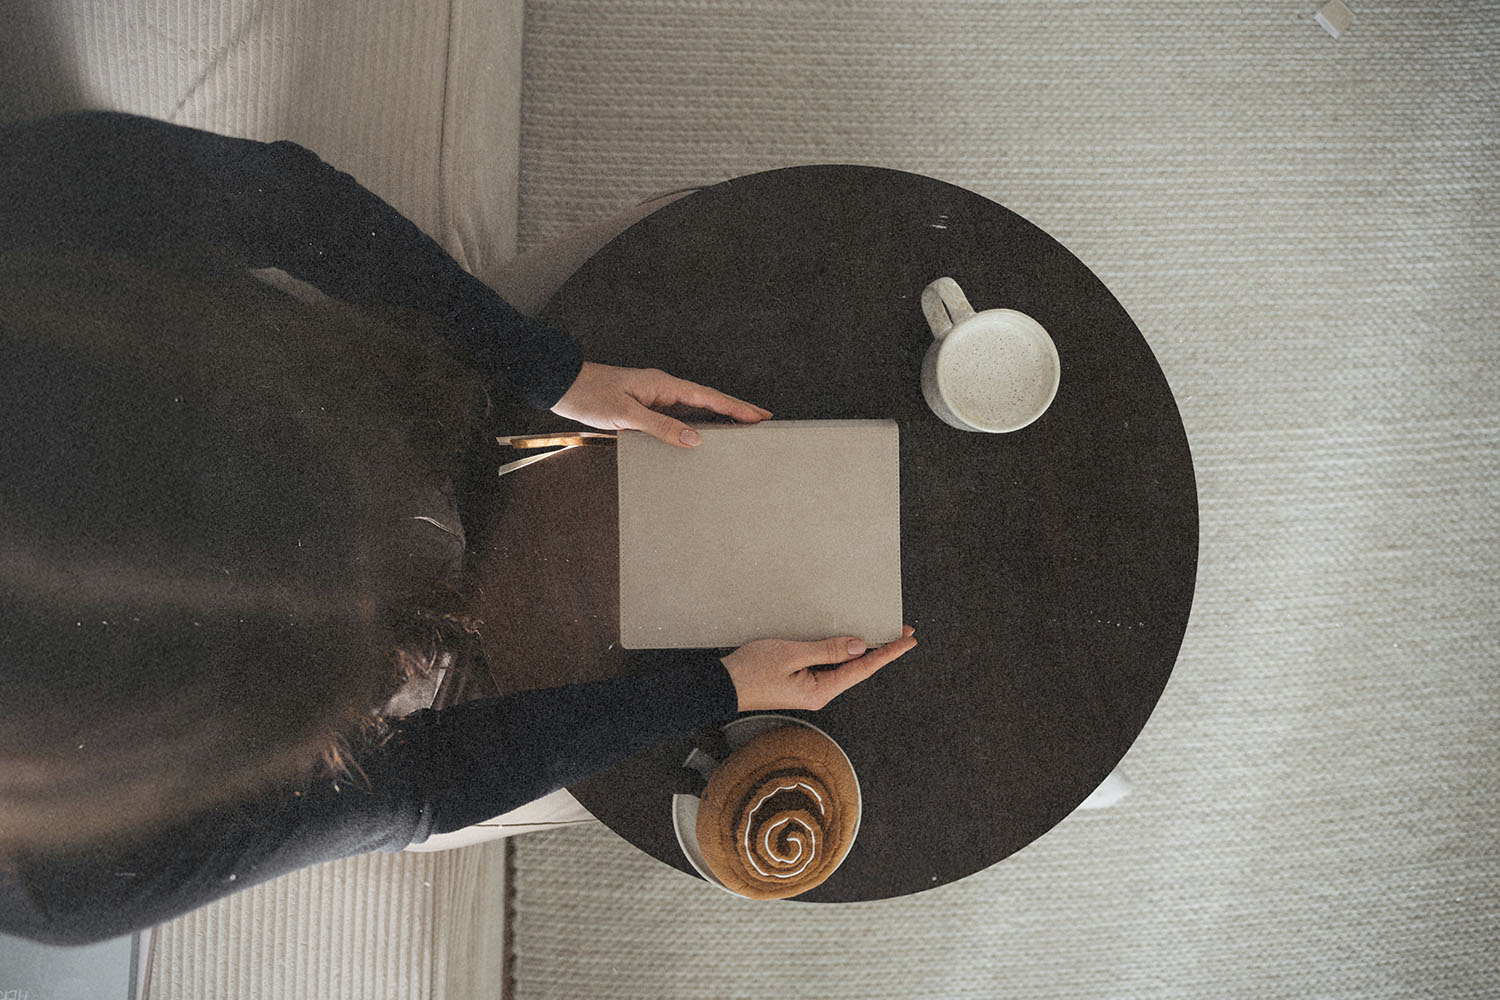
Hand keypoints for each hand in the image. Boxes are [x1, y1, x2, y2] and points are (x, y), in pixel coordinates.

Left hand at [550, 362, 771, 447]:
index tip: (760, 416)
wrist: (561, 386)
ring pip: (693, 410)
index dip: (736, 407)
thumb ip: (660, 427)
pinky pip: (676, 418)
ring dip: (716, 420)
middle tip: (761, 423)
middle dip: (735, 411)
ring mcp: (653, 398)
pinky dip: (692, 427)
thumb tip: (695, 440)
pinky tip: (697, 439)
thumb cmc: (590, 395)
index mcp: (663, 384)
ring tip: (739, 433)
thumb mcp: (626, 414)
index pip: (708, 397)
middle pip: (707, 401)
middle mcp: (662, 389)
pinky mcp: (642, 407)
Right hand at [720, 626, 916, 711]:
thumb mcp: (792, 654)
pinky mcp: (800, 682)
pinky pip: (829, 665)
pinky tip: (849, 641)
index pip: (863, 669)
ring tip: (881, 633)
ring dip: (863, 650)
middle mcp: (820, 693)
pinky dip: (843, 652)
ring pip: (844, 667)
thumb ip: (828, 650)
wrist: (721, 686)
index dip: (887, 652)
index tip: (907, 639)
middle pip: (858, 669)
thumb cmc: (750, 671)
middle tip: (901, 630)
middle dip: (881, 650)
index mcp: (821, 691)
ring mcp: (810, 688)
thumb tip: (861, 647)